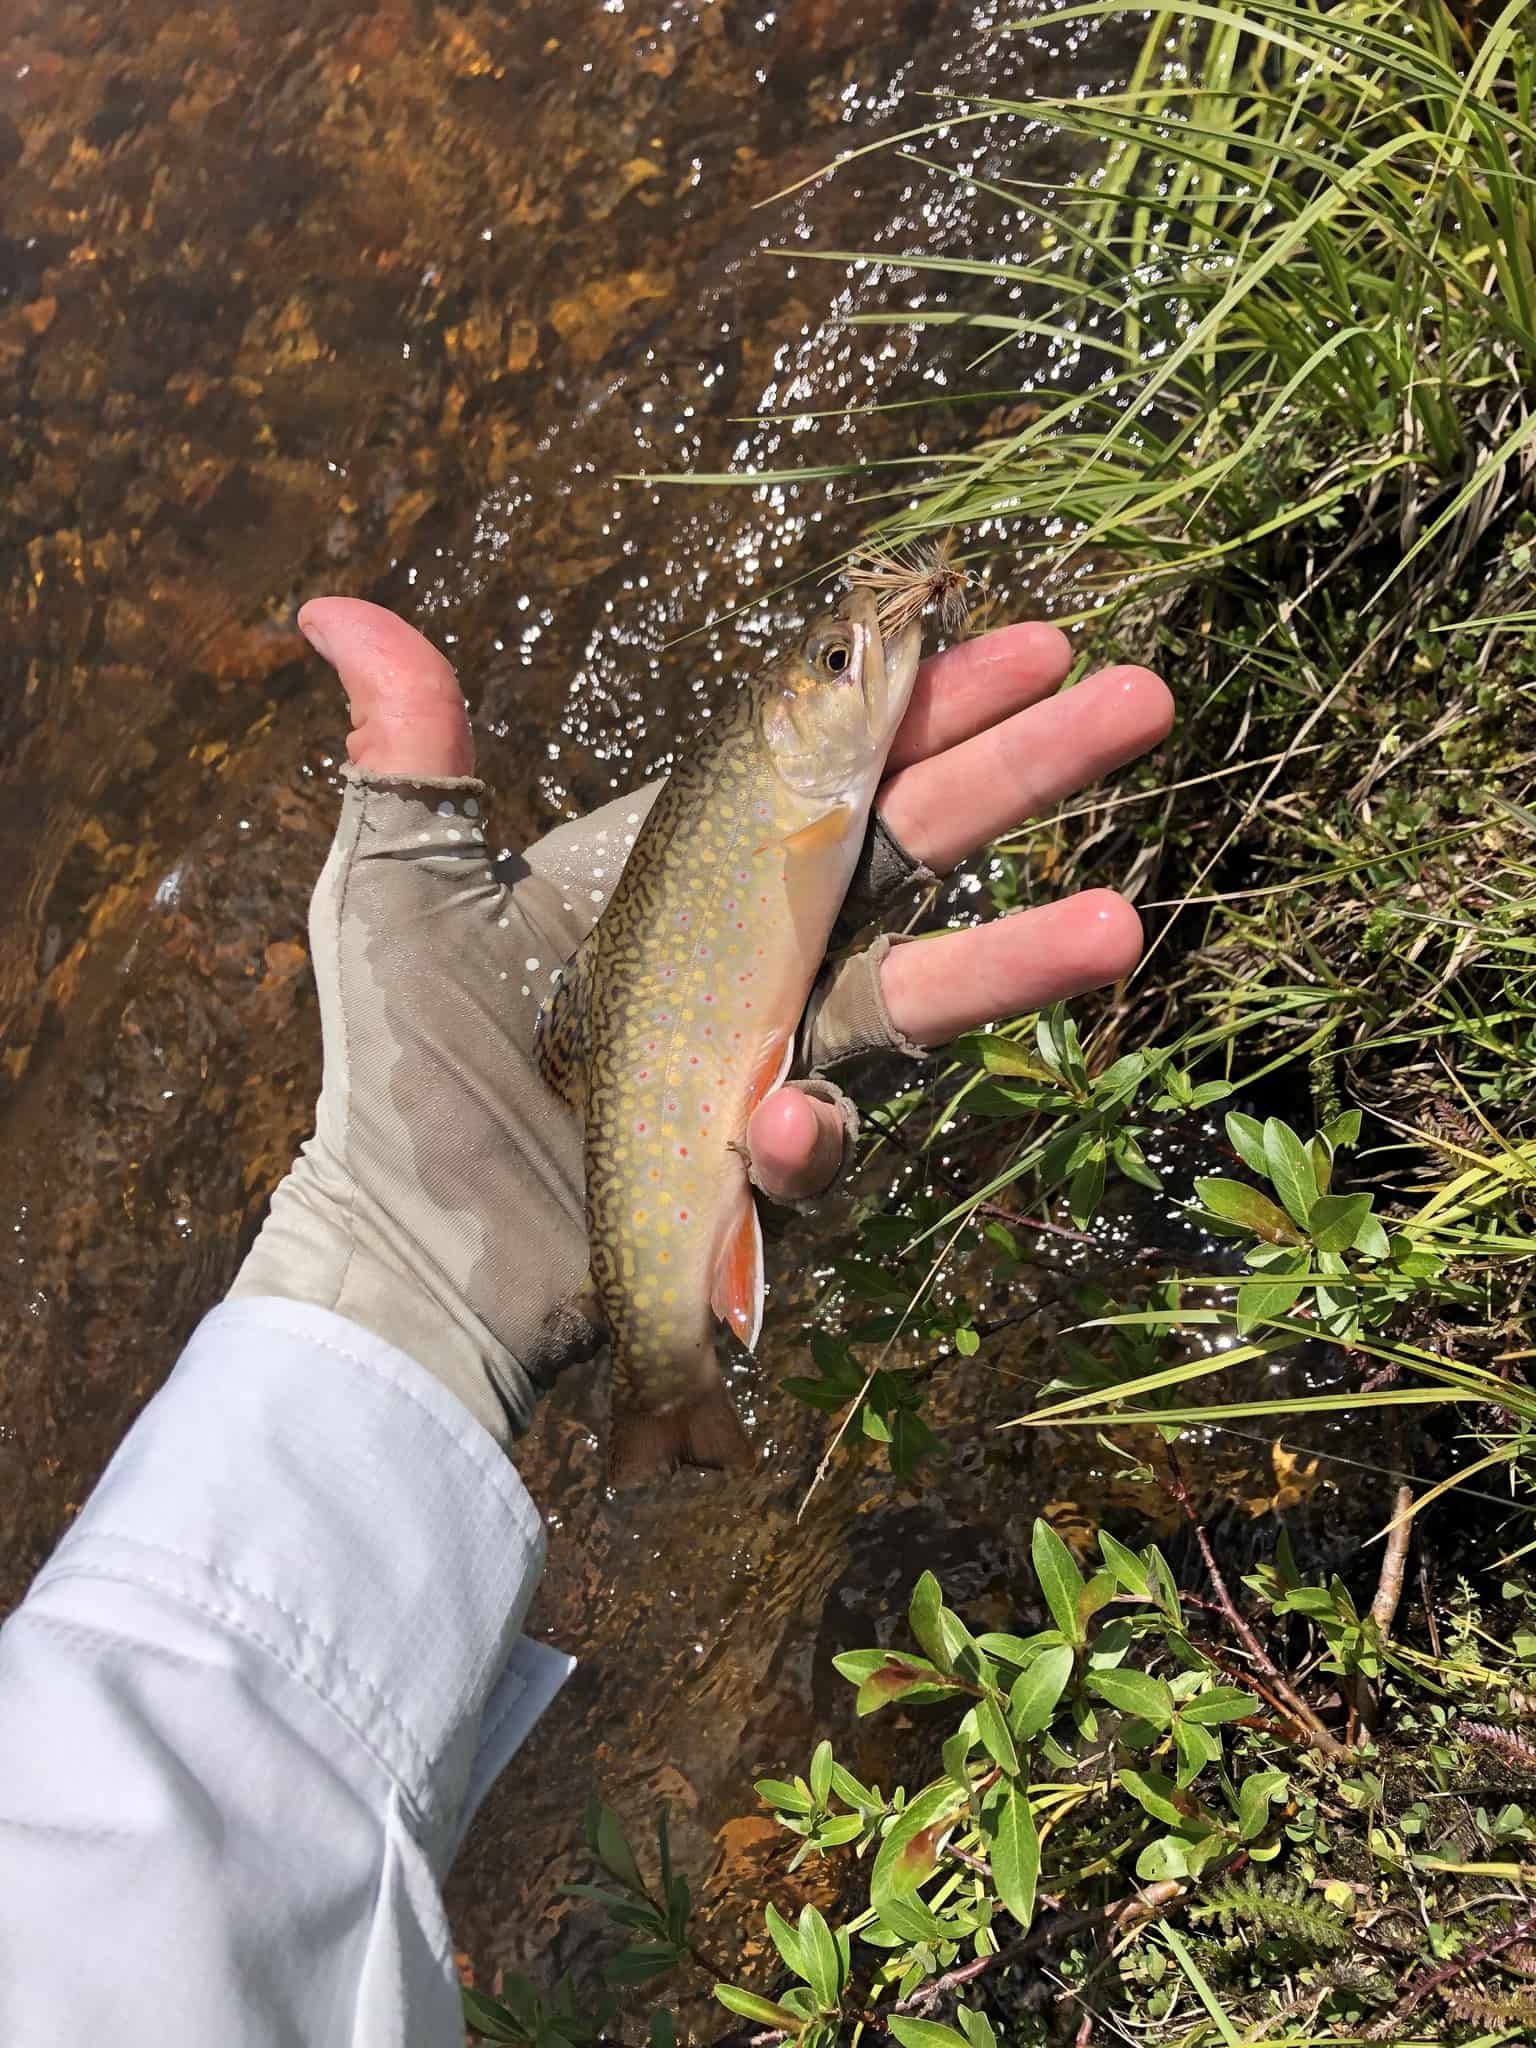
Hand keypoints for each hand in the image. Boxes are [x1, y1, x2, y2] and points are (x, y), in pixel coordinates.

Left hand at [230, 596, 1170, 1451]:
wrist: (410, 1253)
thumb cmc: (402, 1073)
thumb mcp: (398, 894)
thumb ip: (408, 751)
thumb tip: (333, 606)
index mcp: (684, 864)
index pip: (822, 759)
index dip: (920, 697)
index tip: (1021, 634)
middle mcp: (750, 948)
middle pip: (908, 848)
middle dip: (1019, 773)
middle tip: (1141, 700)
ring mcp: (771, 1056)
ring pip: (916, 994)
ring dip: (1016, 961)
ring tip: (1119, 927)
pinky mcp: (765, 1160)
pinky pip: (816, 1140)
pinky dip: (805, 1138)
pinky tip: (770, 1125)